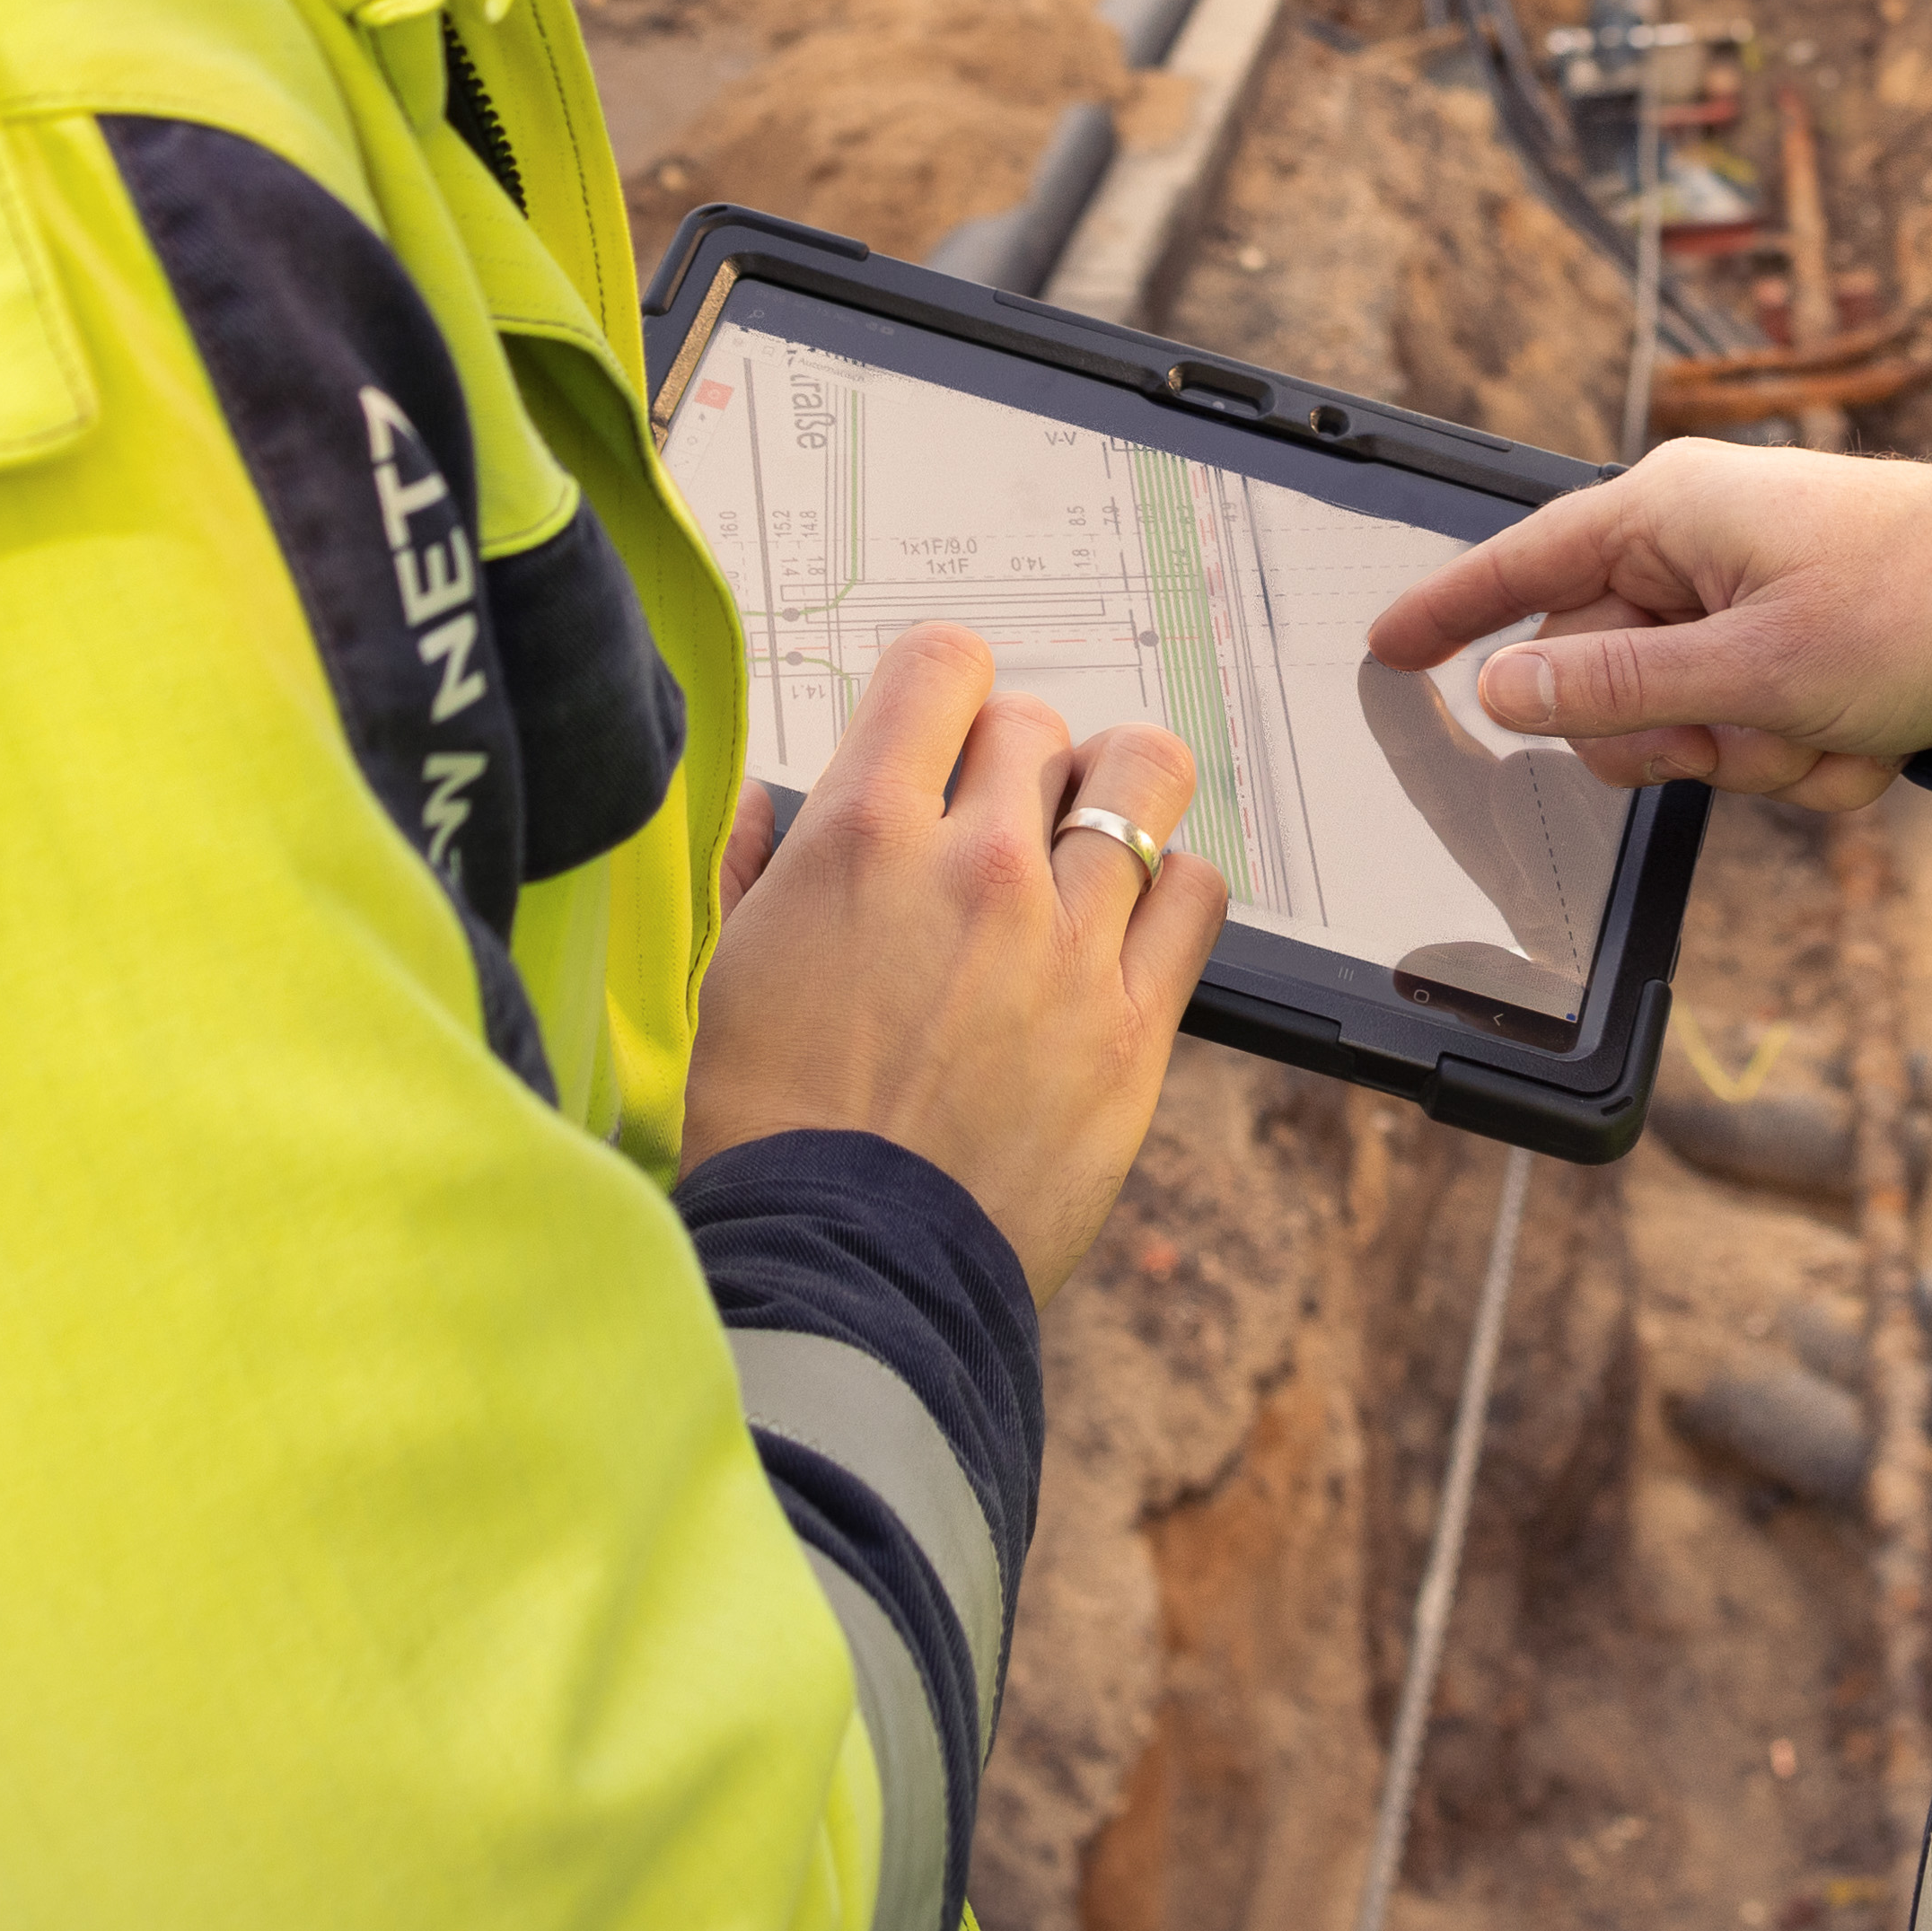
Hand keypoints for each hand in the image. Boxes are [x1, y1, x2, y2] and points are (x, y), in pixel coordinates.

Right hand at [683, 625, 1227, 1298]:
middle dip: (1015, 761)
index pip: (943, 666)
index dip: (946, 688)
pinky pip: (1197, 889)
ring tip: (1085, 849)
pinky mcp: (1133, 1023)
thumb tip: (781, 806)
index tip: (945, 729)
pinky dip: (1169, 888)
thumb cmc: (775, 1128)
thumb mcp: (734, 970)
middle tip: (995, 825)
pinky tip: (1126, 926)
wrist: (847, 1265)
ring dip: (1111, 798)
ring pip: (1142, 774)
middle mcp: (976, 867)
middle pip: (1039, 723)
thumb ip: (767, 866)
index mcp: (863, 835)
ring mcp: (1065, 942)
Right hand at [1360, 438, 1931, 810]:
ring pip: (1685, 725)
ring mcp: (1744, 601)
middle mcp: (1695, 549)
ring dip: (1757, 755)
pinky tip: (1868, 737)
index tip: (1384, 648)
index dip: (1451, 611)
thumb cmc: (1912, 604)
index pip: (1523, 565)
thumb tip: (1504, 689)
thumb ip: (1616, 686)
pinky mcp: (1791, 646)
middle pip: (1606, 679)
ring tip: (1834, 728)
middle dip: (1681, 735)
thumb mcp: (1755, 664)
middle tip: (1755, 730)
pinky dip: (1807, 758)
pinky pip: (1753, 736)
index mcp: (1669, 513)